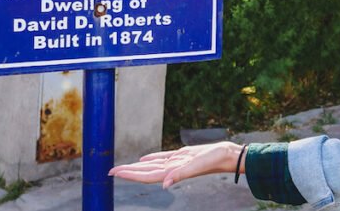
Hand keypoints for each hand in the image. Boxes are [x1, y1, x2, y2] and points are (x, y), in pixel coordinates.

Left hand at [109, 141, 242, 188]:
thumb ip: (181, 174)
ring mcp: (176, 163)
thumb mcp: (197, 164)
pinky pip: (162, 157)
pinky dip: (151, 157)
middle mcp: (172, 169)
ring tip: (123, 166)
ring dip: (137, 166)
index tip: (114, 173)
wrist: (228, 155)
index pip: (146, 175)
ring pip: (151, 165)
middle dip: (128, 171)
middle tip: (110, 171)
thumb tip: (165, 184)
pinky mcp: (182, 156)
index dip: (130, 175)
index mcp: (173, 172)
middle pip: (145, 171)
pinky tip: (144, 158)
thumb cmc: (215, 160)